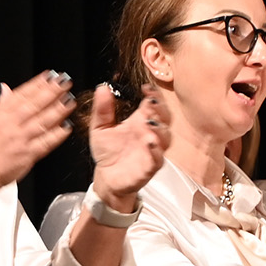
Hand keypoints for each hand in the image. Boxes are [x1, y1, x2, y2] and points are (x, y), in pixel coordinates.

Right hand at [0, 70, 79, 190]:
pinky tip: (66, 126)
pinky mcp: (27, 155)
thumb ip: (1, 105)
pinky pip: (46, 142)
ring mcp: (20, 139)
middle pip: (35, 104)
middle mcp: (10, 124)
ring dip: (59, 109)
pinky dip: (57, 134)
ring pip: (43, 120)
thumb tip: (6, 89)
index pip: (22, 94)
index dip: (38, 83)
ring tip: (70, 100)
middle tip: (65, 82)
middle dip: (52, 91)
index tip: (50, 75)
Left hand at [86, 84, 169, 208]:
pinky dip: (156, 151)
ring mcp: (152, 150)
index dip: (153, 94)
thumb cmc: (107, 151)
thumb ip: (102, 109)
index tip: (145, 88)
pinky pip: (158, 159)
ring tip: (150, 122)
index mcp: (140, 121)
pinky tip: (150, 144)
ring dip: (160, 129)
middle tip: (151, 103)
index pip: (153, 103)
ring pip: (165, 137)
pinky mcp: (150, 166)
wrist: (106, 177)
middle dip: (160, 109)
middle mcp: (149, 133)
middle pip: (165, 117)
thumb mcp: (100, 128)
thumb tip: (102, 88)